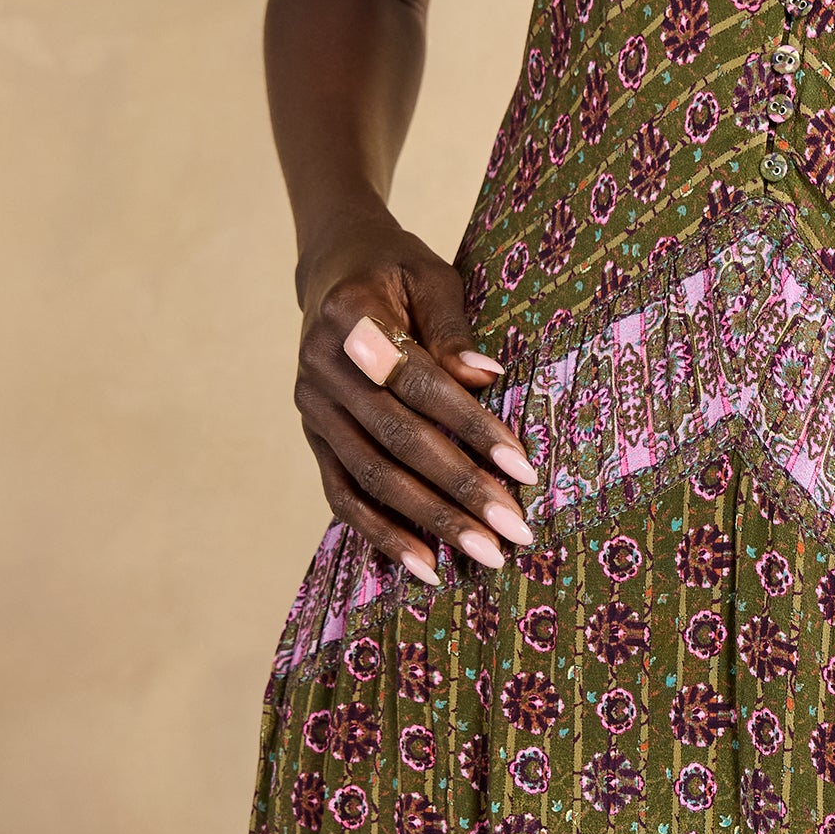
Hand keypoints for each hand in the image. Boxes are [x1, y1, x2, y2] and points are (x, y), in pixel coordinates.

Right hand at [291, 208, 537, 580]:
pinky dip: (381, 535)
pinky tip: (425, 565)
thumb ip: (452, 330)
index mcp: (350, 317)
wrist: (333, 268)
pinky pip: (343, 495)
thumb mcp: (430, 276)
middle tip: (516, 532)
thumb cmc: (395, 268)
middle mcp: (321, 369)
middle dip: (461, 491)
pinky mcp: (313, 437)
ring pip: (372, 478)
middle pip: (398, 442)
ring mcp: (312, 409)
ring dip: (431, 522)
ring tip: (484, 556)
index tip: (522, 466)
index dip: (471, 427)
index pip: (420, 384)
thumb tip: (486, 379)